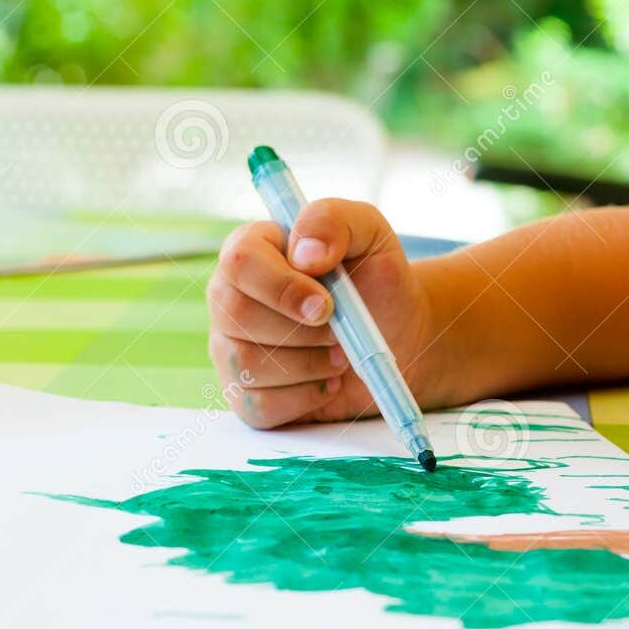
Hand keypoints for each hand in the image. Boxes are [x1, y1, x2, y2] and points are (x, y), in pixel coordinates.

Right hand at [206, 199, 446, 427]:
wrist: (399, 336)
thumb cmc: (377, 280)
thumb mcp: (370, 234)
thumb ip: (334, 221)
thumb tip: (304, 253)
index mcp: (252, 250)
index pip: (239, 261)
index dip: (282, 287)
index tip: (327, 305)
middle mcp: (230, 297)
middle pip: (236, 315)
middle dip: (302, 331)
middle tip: (342, 332)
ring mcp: (231, 348)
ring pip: (247, 364)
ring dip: (309, 365)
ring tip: (340, 355)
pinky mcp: (245, 394)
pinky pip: (258, 406)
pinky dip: (304, 398)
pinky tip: (327, 382)